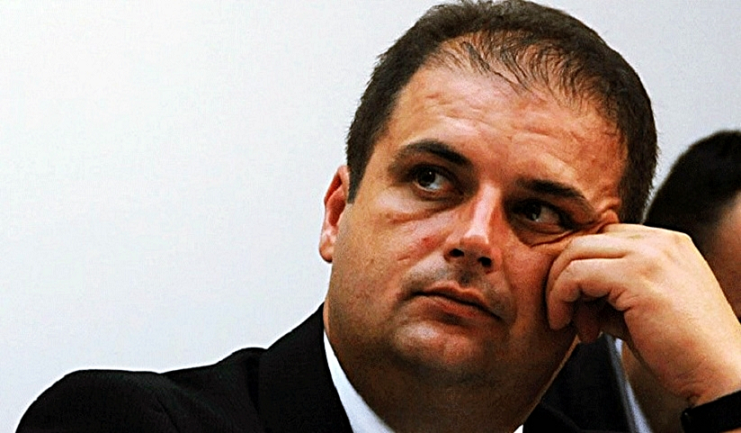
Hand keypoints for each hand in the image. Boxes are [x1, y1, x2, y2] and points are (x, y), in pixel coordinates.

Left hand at [546, 224, 740, 405]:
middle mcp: (660, 241)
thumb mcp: (644, 307)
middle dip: (565, 279)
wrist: (721, 375)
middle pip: (584, 241)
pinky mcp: (637, 275)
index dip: (583, 271)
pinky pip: (576, 274)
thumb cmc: (685, 351)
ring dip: (561, 290)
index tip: (582, 308)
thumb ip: (612, 290)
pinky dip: (564, 299)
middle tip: (571, 318)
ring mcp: (650, 254)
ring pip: (575, 253)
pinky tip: (584, 331)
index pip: (603, 239)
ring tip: (579, 327)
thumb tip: (573, 290)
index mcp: (667, 243)